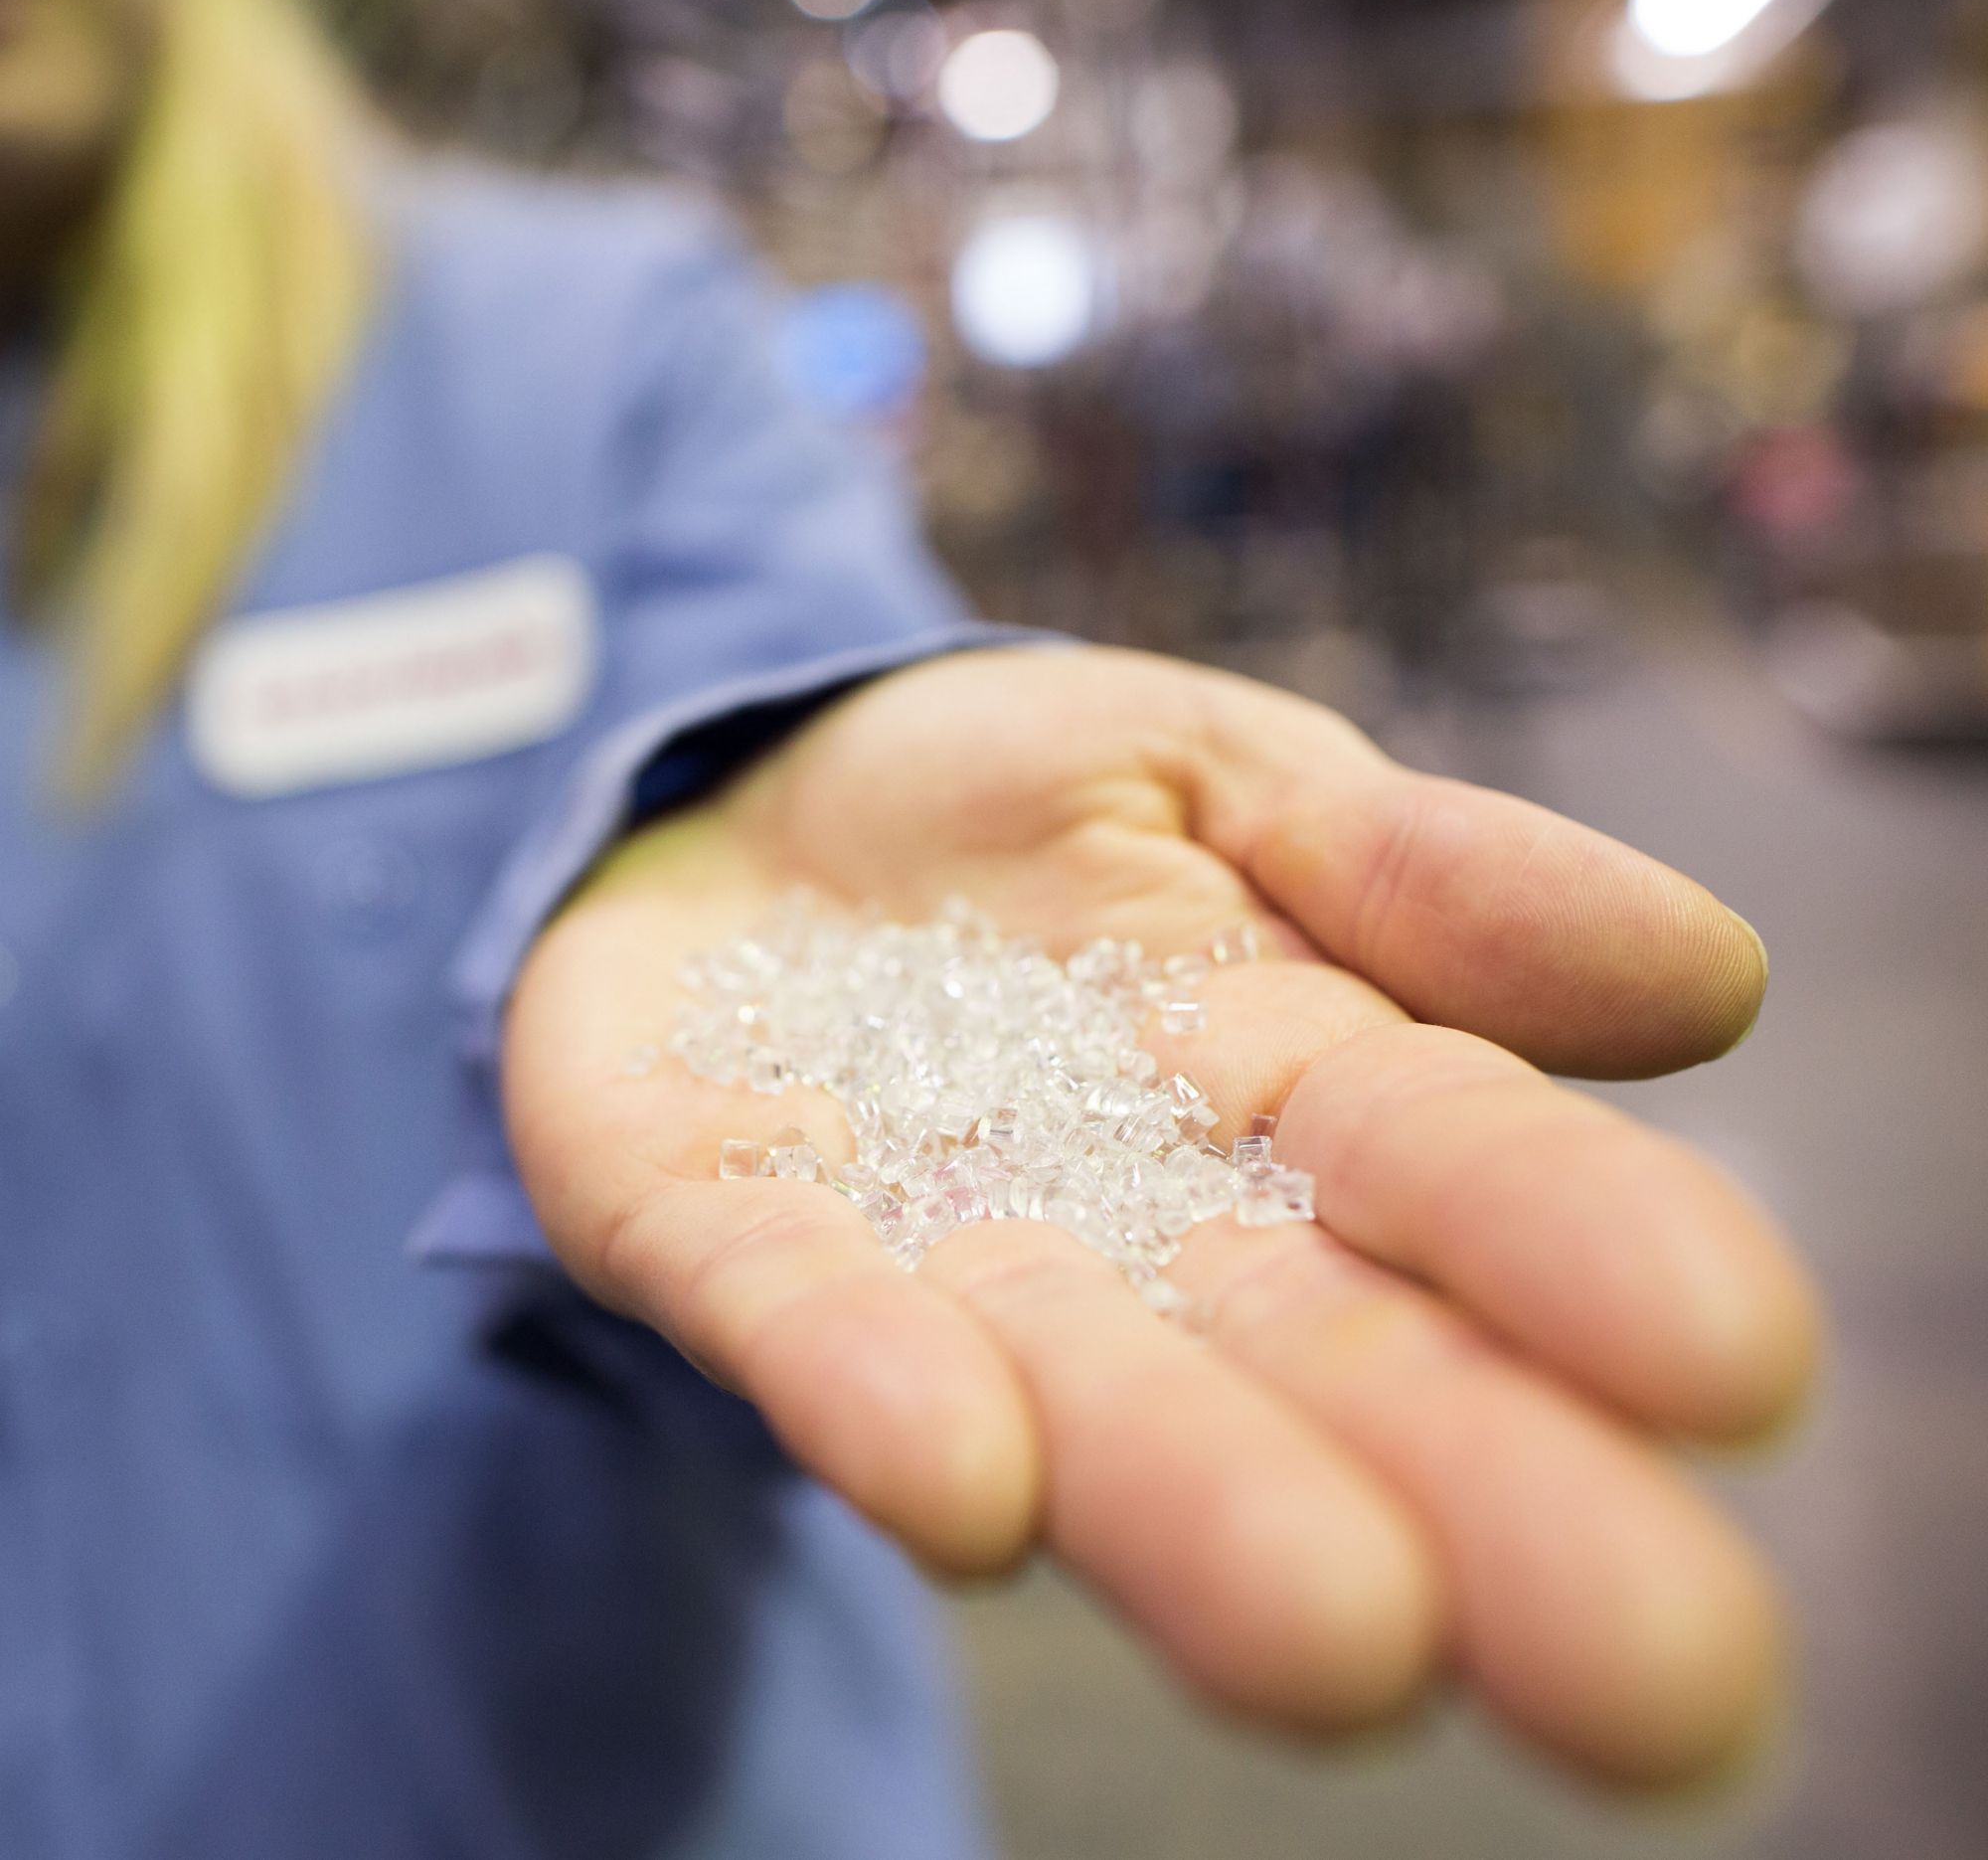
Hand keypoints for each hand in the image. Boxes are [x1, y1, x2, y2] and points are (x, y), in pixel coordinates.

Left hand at [505, 646, 1818, 1789]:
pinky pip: (794, 1323)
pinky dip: (874, 1391)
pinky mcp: (713, 1237)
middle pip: (1311, 1373)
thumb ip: (1423, 871)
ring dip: (1193, 1508)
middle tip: (1657, 1674)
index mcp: (1297, 1095)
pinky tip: (960, 1470)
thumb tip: (1709, 973)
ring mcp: (924, 1256)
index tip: (1724, 1357)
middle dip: (1460, 1496)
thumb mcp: (1231, 778)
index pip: (1457, 1181)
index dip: (1579, 1257)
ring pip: (1079, 1406)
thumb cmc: (1026, 803)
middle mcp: (1139, 1231)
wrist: (757, 792)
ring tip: (1336, 1632)